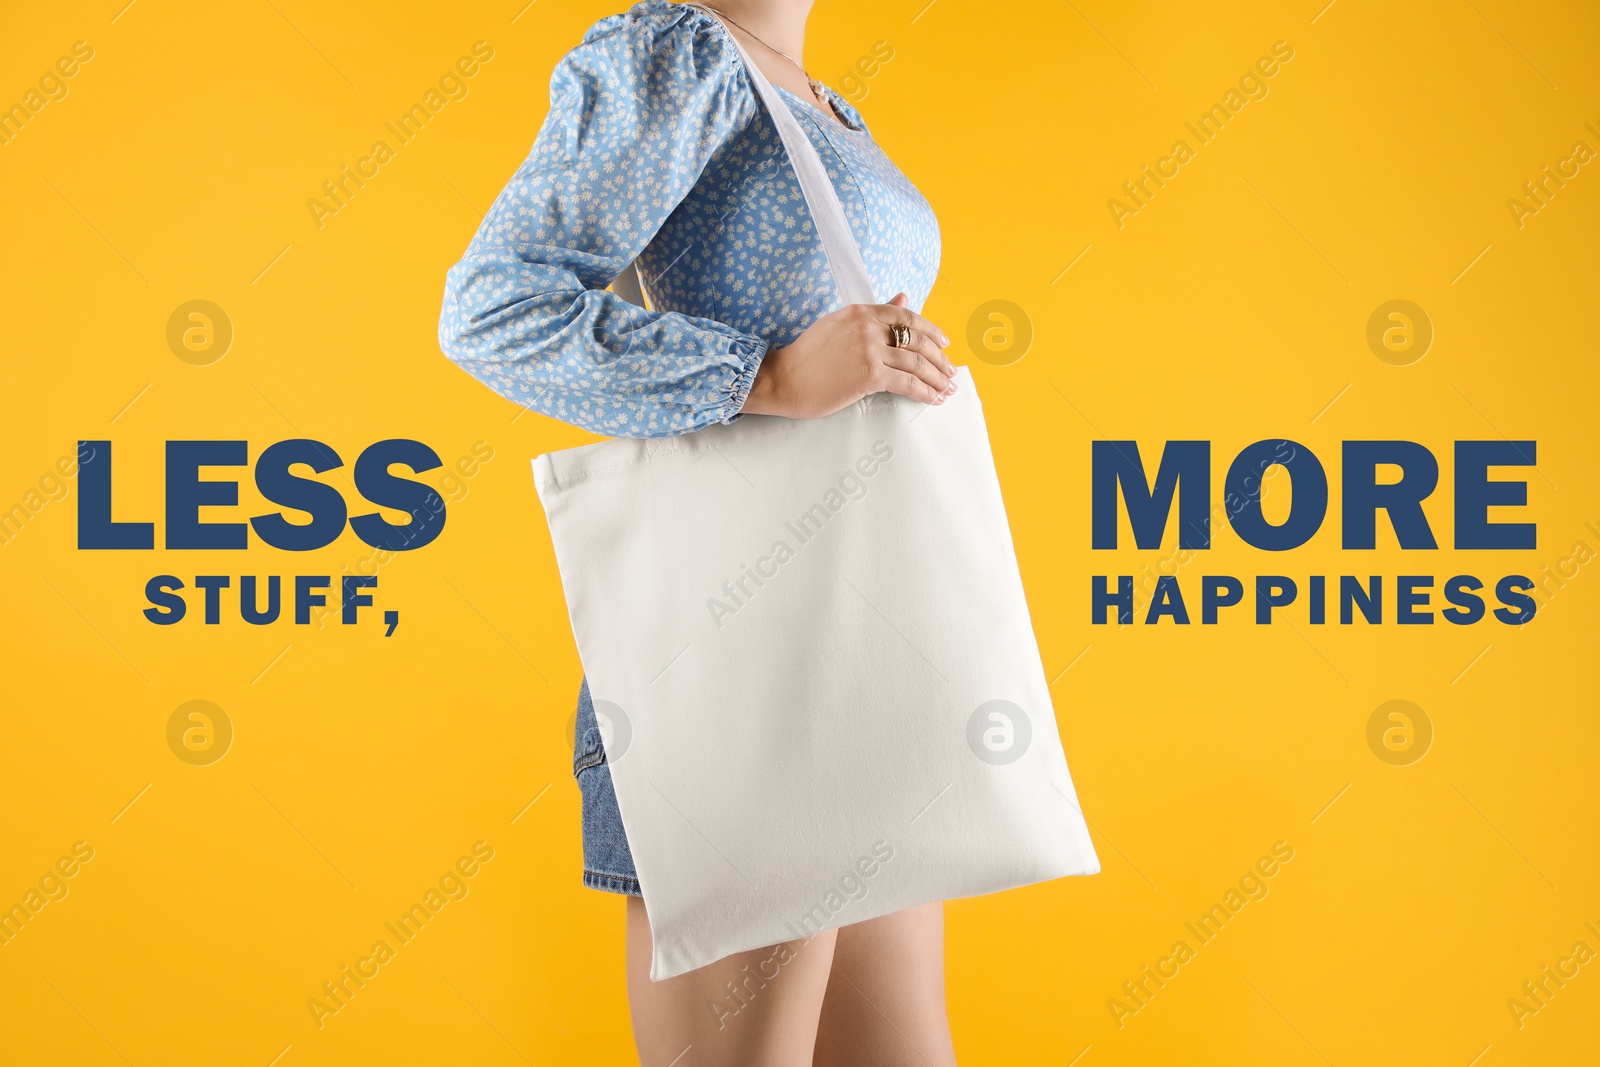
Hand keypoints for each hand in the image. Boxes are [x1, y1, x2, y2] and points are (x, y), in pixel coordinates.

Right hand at [740, 293, 957, 419]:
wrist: (783, 379)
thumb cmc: (806, 357)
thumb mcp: (838, 325)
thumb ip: (872, 314)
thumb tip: (903, 297)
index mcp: (860, 311)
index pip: (907, 316)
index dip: (931, 330)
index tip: (943, 344)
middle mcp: (867, 327)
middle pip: (917, 340)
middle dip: (939, 358)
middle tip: (950, 372)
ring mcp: (869, 350)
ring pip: (916, 362)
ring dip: (937, 378)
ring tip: (947, 389)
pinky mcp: (869, 375)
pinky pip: (907, 383)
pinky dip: (925, 392)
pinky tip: (933, 399)